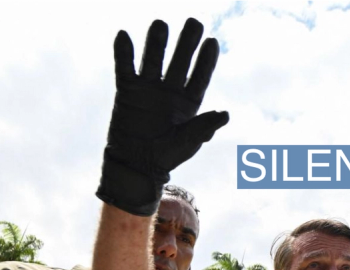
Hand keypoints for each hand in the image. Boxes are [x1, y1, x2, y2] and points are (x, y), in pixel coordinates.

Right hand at [96, 18, 229, 215]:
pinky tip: (123, 35)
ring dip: (157, 42)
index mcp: (189, 102)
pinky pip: (125, 68)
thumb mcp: (188, 142)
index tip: (212, 41)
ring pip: (154, 59)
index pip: (200, 75)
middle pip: (180, 61)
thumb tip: (225, 115)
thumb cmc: (167, 156)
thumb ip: (204, 127)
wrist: (136, 165)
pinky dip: (123, 53)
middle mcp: (170, 90)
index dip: (206, 59)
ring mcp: (149, 88)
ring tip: (160, 24)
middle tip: (194, 23)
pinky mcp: (127, 91)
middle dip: (187, 42)